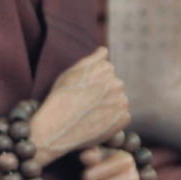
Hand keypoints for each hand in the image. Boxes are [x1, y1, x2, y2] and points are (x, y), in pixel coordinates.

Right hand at [30, 48, 131, 164]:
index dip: (92, 82)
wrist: (57, 128)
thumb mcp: (71, 73)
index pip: (106, 71)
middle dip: (102, 93)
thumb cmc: (60, 98)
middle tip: (84, 104)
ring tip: (89, 114)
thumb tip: (105, 51)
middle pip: (113, 86)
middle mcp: (117, 83)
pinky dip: (112, 120)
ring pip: (118, 101)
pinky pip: (121, 116)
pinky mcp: (123, 119)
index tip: (81, 90)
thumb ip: (92, 59)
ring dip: (108, 106)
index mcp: (106, 68)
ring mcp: (122, 102)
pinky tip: (96, 122)